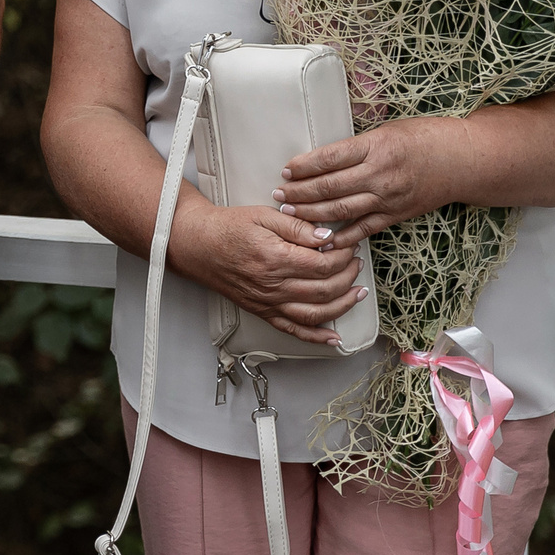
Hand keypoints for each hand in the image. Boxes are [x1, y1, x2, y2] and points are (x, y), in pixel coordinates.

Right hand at [167, 200, 366, 345]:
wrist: (197, 245)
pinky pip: (293, 330)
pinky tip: (334, 338)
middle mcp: (273, 285)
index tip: (347, 246)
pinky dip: (316, 338)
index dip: (342, 256)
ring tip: (357, 293)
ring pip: (315, 314)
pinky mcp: (262, 312)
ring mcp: (268, 302)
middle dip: (348, 276)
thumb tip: (327, 237)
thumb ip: (297, 226)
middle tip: (356, 263)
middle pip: (324, 289)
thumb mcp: (263, 215)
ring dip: (343, 306)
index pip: (322, 264)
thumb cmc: (227, 228)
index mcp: (275, 258)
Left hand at [272, 118, 468, 245]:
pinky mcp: (397, 215)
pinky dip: (342, 236)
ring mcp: (389, 198)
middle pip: (330, 187)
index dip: (303, 166)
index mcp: (376, 147)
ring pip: (342, 210)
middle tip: (278, 195)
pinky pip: (364, 228)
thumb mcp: (388, 130)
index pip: (329, 158)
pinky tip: (323, 239)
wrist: (465, 160)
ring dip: (312, 214)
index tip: (286, 171)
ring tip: (290, 213)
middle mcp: (380, 174)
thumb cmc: (426, 138)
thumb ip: (357, 145)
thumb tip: (321, 157)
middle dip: (299, 193)